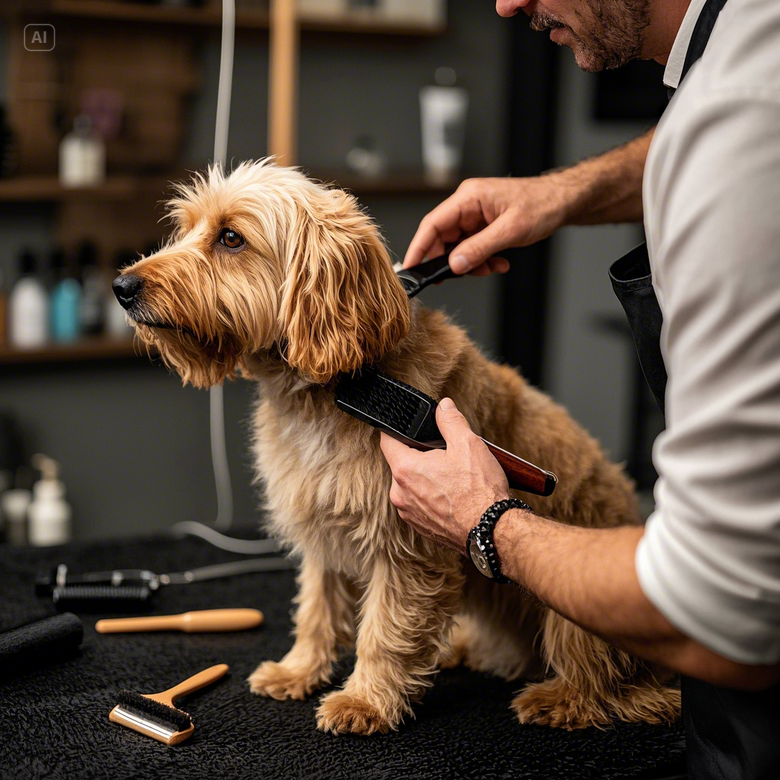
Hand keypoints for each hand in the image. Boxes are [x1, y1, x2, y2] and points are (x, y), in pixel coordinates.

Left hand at [379, 397, 510, 552]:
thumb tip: (443, 406)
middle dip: (418, 456)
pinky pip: (419, 504)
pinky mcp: (420, 527)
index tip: (407, 427)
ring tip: (451, 478)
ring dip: (425, 479)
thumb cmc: (479, 490)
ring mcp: (408, 513)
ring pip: (410, 485)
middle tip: (443, 455)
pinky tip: (452, 496)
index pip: (387, 441)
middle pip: (401, 464)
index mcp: (405, 469)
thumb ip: (450, 421)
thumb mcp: (468, 444)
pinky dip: (431, 498)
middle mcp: (400, 494)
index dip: (396, 430)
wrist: (492, 531)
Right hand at [403, 175, 569, 275]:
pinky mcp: (483, 227)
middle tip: (462, 276)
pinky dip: (482, 260)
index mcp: (468, 198)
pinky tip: (498, 263)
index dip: (419, 247)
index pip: (433, 224)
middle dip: (452, 261)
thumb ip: (479, 248)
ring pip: (458, 247)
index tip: (411, 267)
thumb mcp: (510, 230)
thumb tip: (454, 265)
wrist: (563, 202)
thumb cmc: (542, 205)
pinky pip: (473, 248)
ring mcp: (475, 217)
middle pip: (443, 239)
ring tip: (491, 268)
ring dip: (471, 263)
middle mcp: (468, 206)